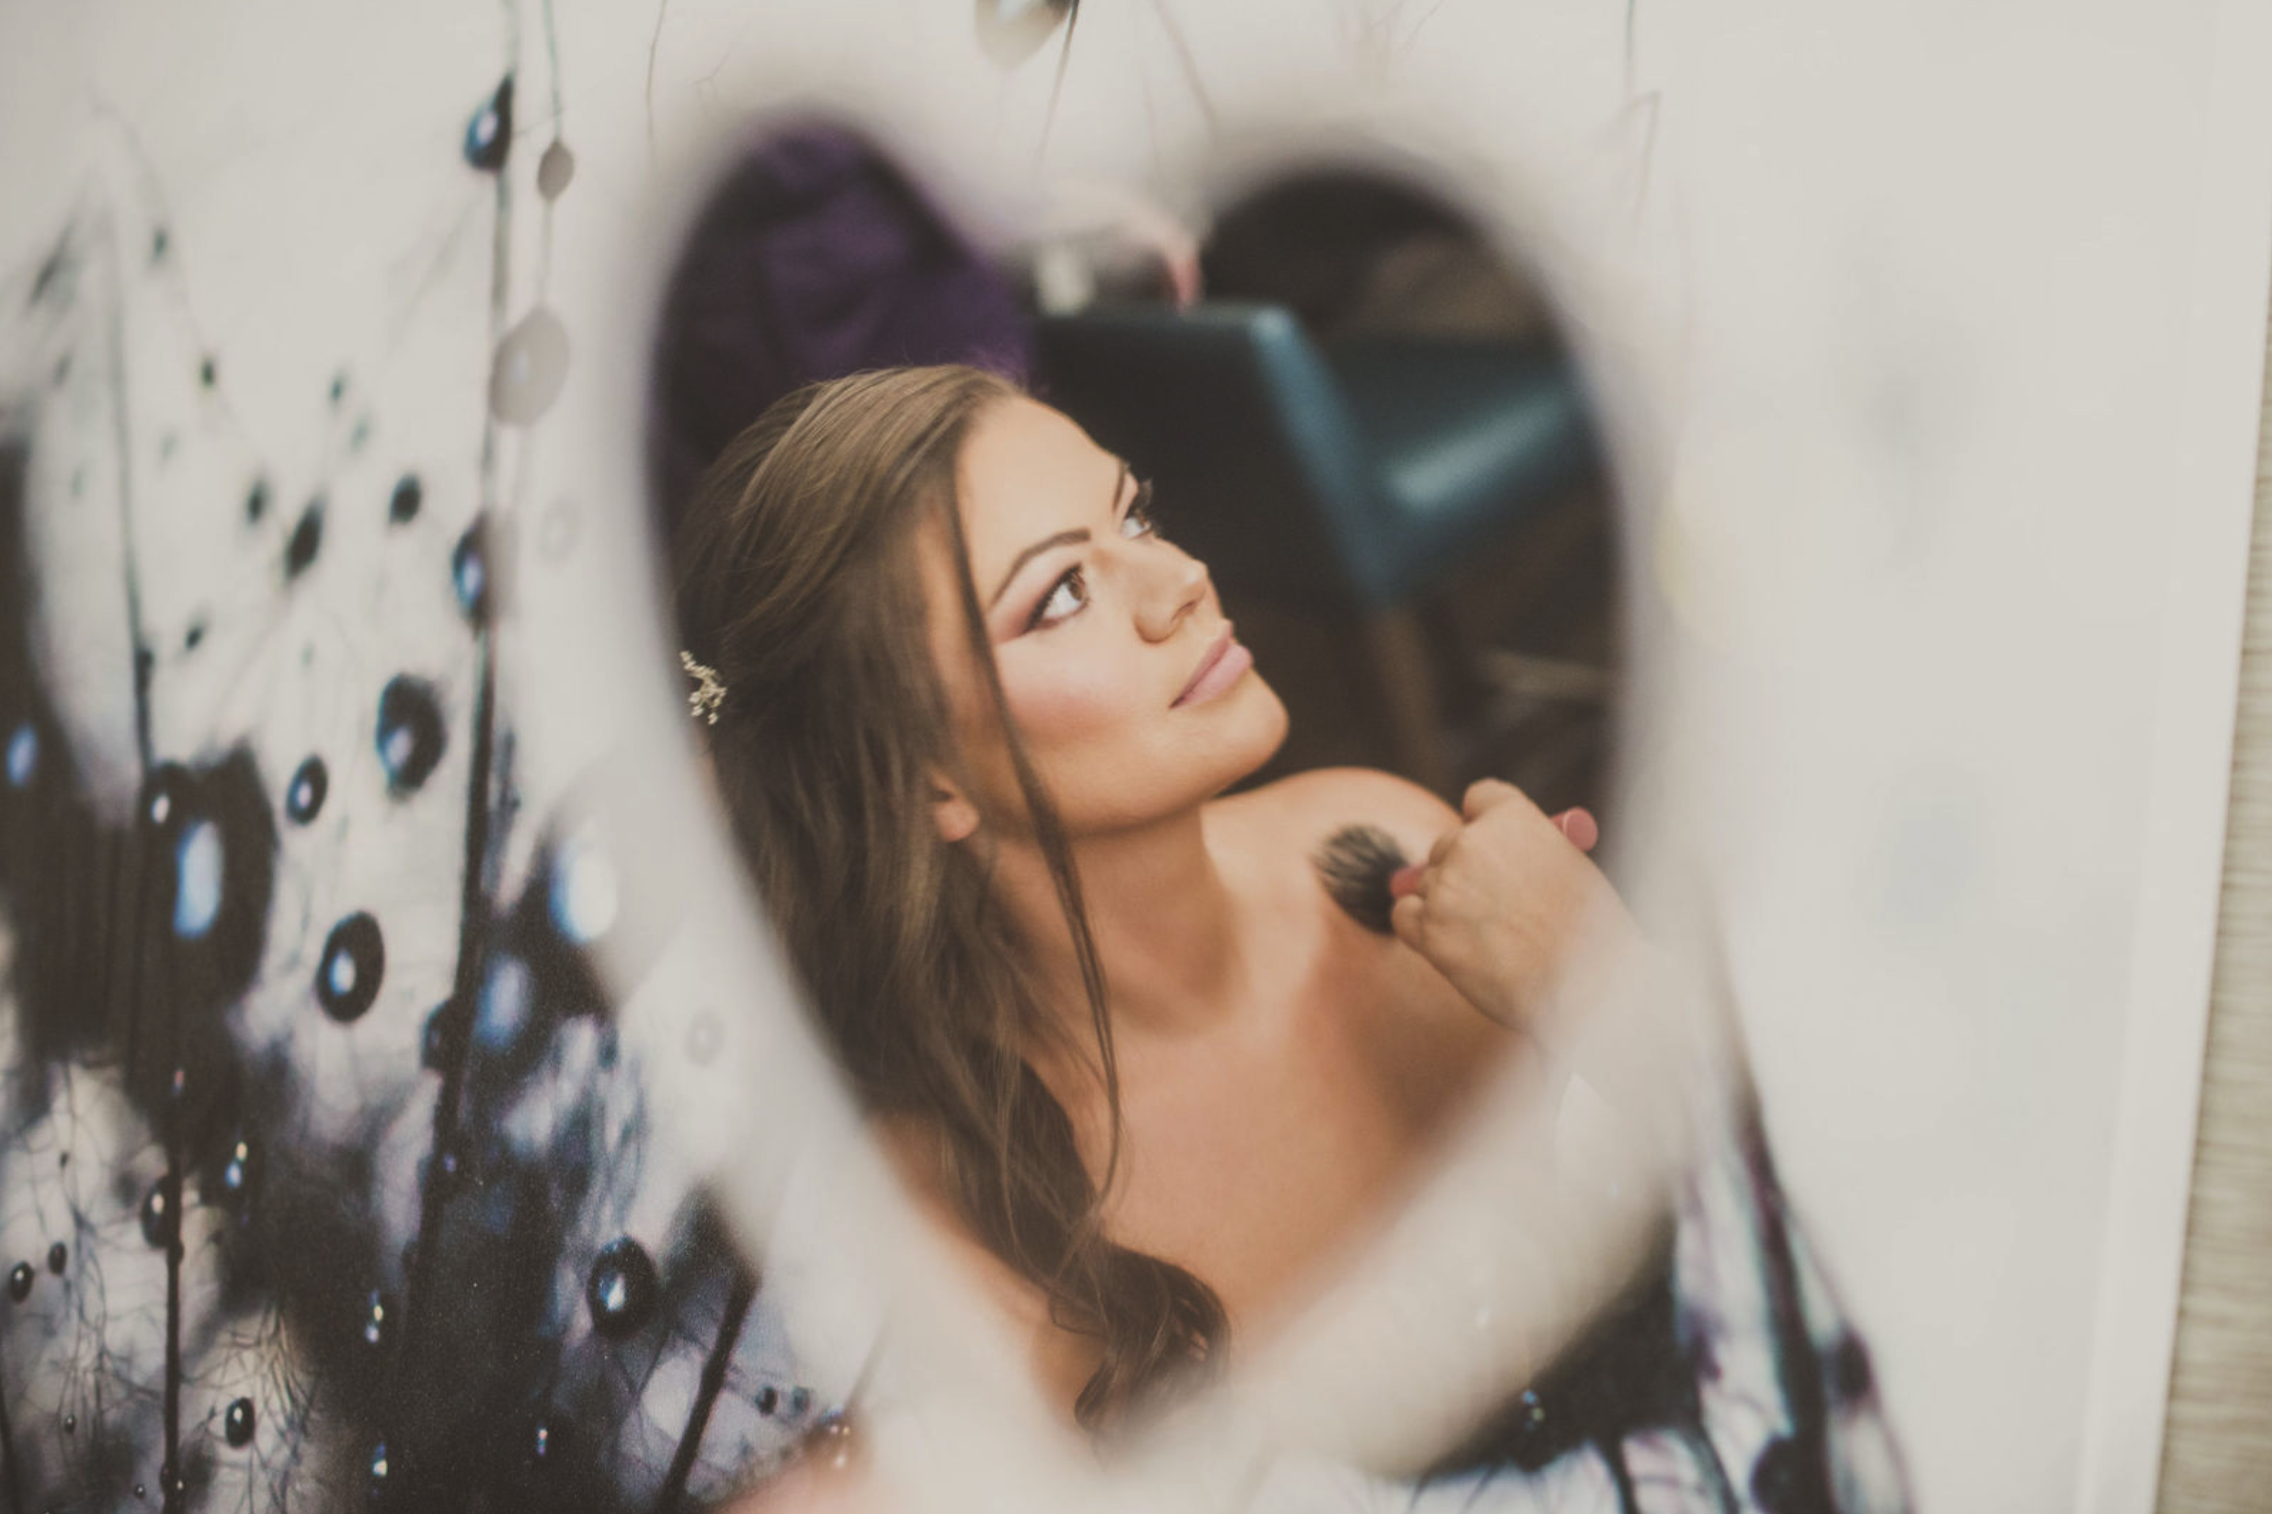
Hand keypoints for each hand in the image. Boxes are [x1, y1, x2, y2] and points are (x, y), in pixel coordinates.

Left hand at [1386, 780, 1625, 1033]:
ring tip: (1490, 938)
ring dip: (1447, 906)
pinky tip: (1454, 945)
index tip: (1491, 846)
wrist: (1587, 984)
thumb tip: (1486, 858)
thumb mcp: (1569, 866)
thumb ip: (1526, 851)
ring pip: (1426, 883)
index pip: (1480, 798)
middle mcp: (1471, 843)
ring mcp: (1445, 886)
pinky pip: (1404, 915)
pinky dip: (1420, 928)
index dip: (1484, 824)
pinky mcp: (1429, 929)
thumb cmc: (1591, 931)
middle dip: (1464, 873)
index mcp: (1512, 818)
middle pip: (1447, 845)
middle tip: (1493, 908)